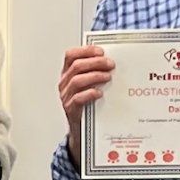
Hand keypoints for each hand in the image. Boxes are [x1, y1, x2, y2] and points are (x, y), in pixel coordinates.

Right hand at [58, 44, 115, 160]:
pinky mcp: (70, 109)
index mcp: (68, 74)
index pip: (71, 55)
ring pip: (76, 80)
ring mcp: (66, 97)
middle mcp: (65, 84)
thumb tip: (114, 61)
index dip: (85, 50)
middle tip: (110, 64)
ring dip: (95, 76)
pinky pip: (77, 99)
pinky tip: (100, 93)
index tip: (101, 51)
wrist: (82, 129)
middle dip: (95, 62)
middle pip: (76, 66)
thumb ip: (96, 72)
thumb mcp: (90, 85)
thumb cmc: (88, 104)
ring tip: (108, 77)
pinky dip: (90, 93)